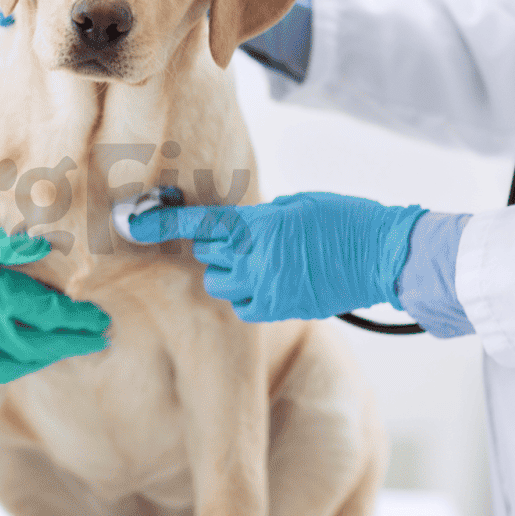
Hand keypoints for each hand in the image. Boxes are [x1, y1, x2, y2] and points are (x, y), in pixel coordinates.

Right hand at [0, 207, 109, 386]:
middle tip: (100, 339)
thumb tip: (45, 249)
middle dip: (74, 342)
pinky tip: (20, 360)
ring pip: (17, 365)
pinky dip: (10, 369)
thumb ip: (2, 242)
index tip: (102, 321)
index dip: (81, 320)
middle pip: (43, 345)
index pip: (51, 314)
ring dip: (46, 358)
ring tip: (66, 349)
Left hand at [127, 192, 425, 322]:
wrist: (383, 256)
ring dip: (229, 271)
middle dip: (215, 244)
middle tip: (242, 235)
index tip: (131, 222)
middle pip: (207, 254)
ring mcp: (267, 288)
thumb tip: (235, 229)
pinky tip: (270, 281)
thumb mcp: (297, 205)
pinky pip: (243, 306)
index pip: (198, 224)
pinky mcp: (281, 310)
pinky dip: (247, 294)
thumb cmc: (345, 219)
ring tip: (259, 259)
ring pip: (220, 284)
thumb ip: (260, 218)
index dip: (159, 223)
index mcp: (258, 226)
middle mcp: (256, 259)